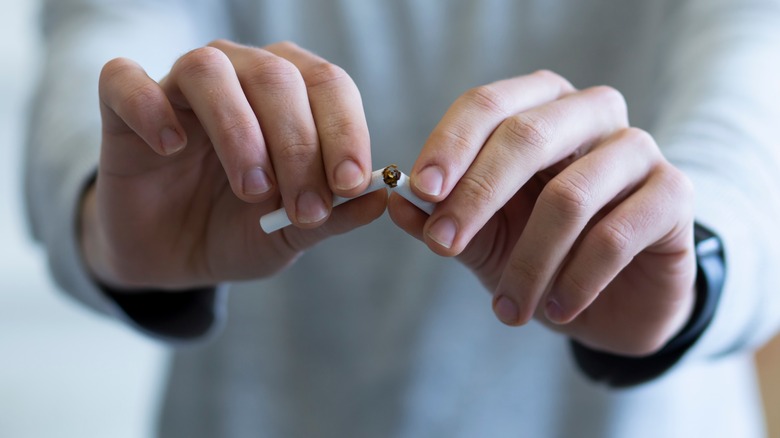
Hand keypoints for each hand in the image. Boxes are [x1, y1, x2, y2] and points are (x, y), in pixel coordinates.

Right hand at [81, 40, 385, 289]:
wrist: (172, 255)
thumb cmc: (239, 231)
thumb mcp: (291, 233)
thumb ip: (334, 215)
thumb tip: (381, 197)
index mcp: (291, 95)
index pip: (328, 86)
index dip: (345, 131)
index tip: (351, 183)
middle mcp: (240, 75)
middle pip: (276, 78)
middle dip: (298, 145)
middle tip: (304, 207)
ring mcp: (180, 87)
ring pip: (209, 71)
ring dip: (238, 130)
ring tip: (252, 189)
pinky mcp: (124, 105)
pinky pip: (126, 83)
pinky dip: (151, 109)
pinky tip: (171, 147)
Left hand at [389, 70, 695, 355]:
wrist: (616, 298)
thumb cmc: (542, 254)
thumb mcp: (482, 239)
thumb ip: (440, 219)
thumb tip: (393, 202)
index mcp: (539, 108)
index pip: (488, 104)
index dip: (450, 145)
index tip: (420, 190)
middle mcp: (590, 114)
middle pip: (526, 136)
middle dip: (477, 195)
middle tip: (444, 245)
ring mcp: (637, 150)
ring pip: (570, 196)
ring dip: (528, 261)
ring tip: (507, 309)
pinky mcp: (674, 194)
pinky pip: (616, 234)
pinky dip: (576, 279)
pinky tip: (556, 310)